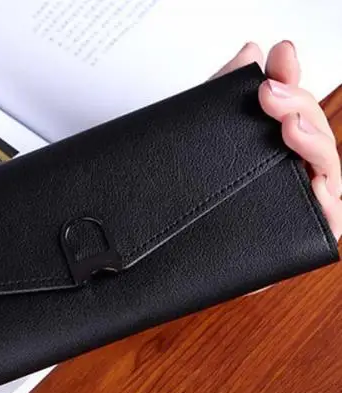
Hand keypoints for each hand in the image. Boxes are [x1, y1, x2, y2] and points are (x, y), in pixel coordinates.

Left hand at [212, 41, 341, 239]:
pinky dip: (328, 202)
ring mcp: (297, 197)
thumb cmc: (196, 187)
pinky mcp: (299, 231)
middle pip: (313, 131)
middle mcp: (289, 166)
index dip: (291, 77)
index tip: (280, 57)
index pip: (291, 104)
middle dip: (299, 105)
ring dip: (315, 144)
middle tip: (271, 94)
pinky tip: (316, 184)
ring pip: (326, 169)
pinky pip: (328, 219)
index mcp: (271, 142)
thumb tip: (250, 52)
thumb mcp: (204, 134)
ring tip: (291, 127)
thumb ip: (224, 91)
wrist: (173, 234)